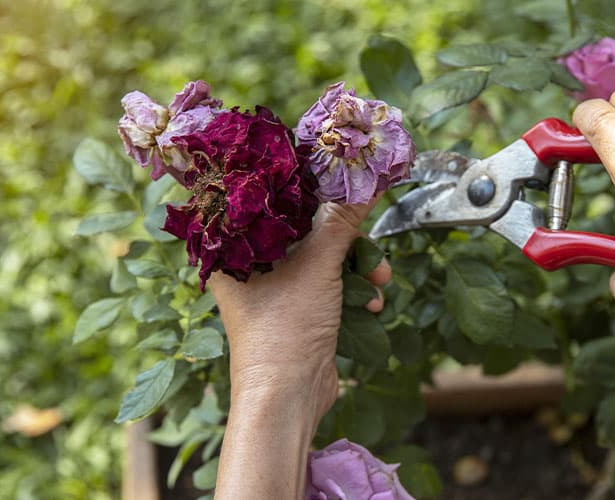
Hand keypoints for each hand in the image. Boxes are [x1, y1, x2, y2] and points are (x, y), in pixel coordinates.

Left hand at [208, 199, 390, 420]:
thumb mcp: (318, 266)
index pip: (274, 202)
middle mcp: (253, 265)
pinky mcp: (300, 310)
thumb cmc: (283, 328)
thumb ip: (343, 221)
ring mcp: (277, 290)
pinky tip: (371, 304)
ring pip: (325, 259)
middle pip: (307, 231)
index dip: (308, 190)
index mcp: (236, 247)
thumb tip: (368, 181)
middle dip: (348, 241)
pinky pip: (331, 286)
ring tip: (378, 280)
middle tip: (370, 245)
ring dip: (358, 268)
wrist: (288, 397)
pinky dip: (354, 291)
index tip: (341, 181)